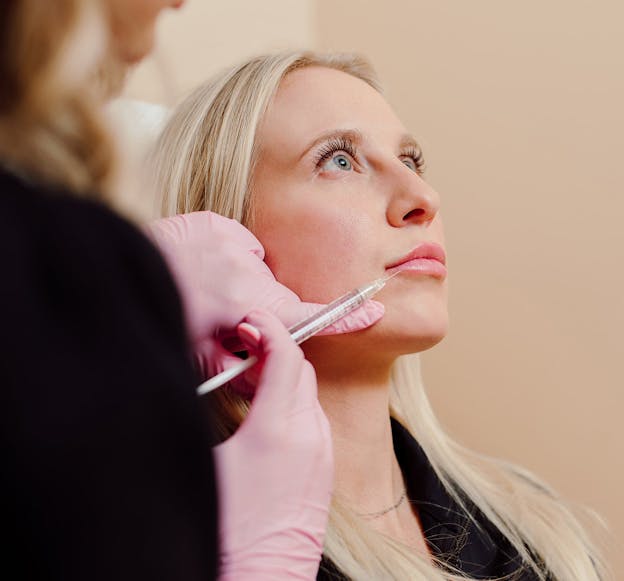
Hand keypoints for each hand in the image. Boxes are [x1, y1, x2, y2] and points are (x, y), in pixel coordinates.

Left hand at [146, 211, 383, 384]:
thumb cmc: (160, 319)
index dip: (347, 317)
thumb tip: (270, 372)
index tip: (375, 311)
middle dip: (260, 308)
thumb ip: (244, 365)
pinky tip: (197, 268)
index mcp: (248, 303)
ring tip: (202, 290)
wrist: (117, 274)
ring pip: (256, 269)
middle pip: (276, 294)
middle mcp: (247, 267)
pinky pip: (235, 244)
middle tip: (223, 318)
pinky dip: (225, 257)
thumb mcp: (201, 357)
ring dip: (240, 282)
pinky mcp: (216, 222)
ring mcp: (232, 239)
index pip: (308, 315)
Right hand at [215, 310, 332, 580]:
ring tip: (253, 380)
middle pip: (302, 370)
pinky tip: (269, 417)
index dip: (269, 329)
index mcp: (278, 427)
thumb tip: (197, 382)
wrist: (260, 579)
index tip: (250, 320)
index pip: (286, 355)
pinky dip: (296, 405)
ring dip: (287, 378)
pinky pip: (315, 421)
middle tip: (246, 346)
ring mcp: (323, 454)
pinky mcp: (325, 472)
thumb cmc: (226, 529)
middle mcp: (310, 435)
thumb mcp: (205, 461)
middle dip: (277, 350)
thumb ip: (205, 413)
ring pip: (310, 395)